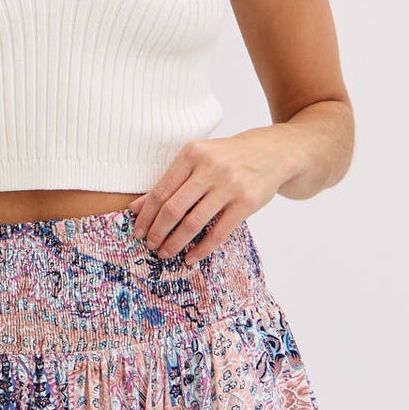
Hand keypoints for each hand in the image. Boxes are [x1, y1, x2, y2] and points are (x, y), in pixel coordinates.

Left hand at [127, 128, 292, 263]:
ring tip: (165, 252)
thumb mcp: (197, 159)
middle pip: (173, 209)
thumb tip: (135, 207)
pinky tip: (190, 257)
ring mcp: (230, 186)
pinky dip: (201, 249)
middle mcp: (210, 168)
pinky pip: (218, 233)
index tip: (138, 231)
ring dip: (175, 243)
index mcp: (192, 154)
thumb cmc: (227, 157)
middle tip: (150, 245)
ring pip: (193, 223)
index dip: (146, 215)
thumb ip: (169, 181)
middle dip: (157, 232)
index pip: (161, 191)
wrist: (272, 152)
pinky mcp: (246, 203)